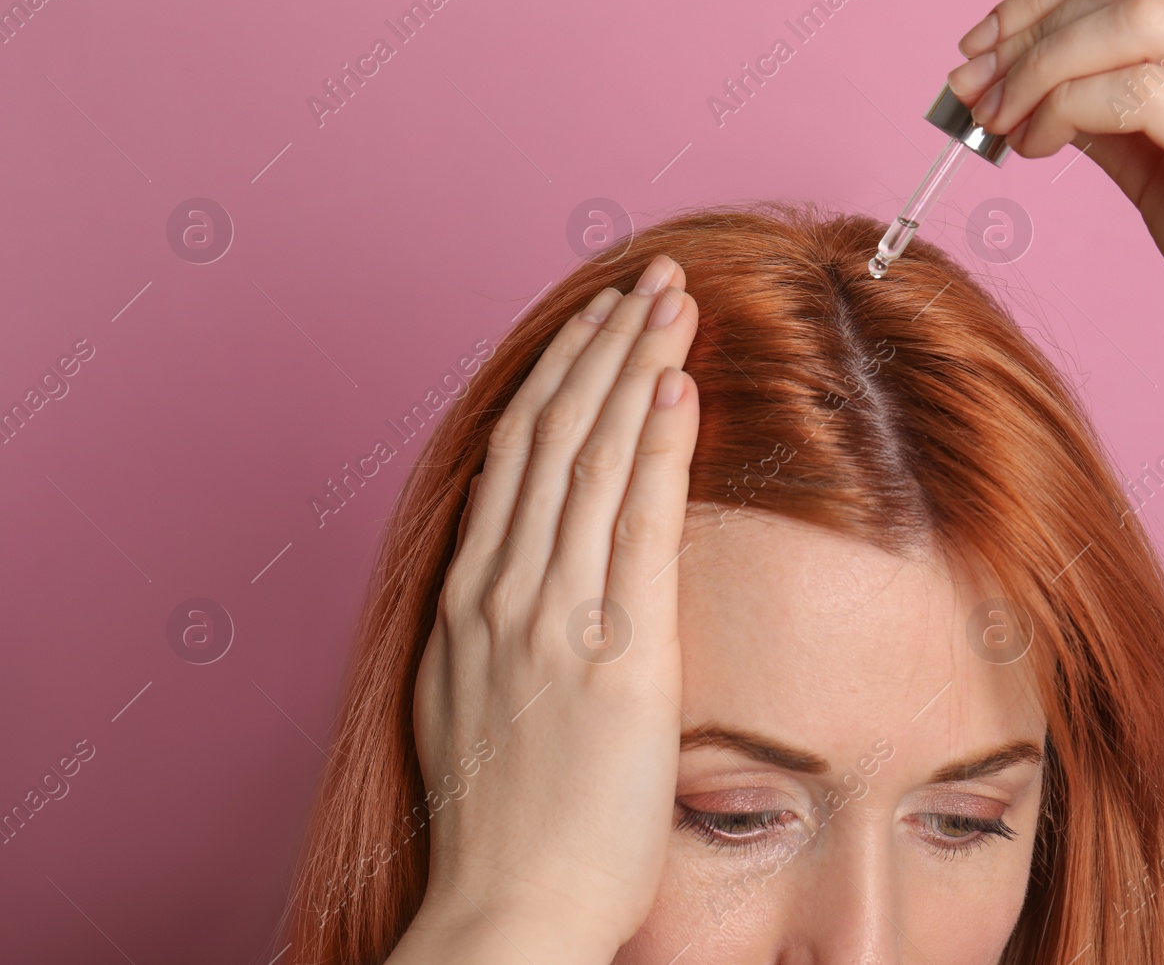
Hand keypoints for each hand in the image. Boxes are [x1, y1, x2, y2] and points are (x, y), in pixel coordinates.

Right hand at [391, 254, 699, 962]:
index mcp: (466, 600)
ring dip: (633, 368)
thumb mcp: (466, 707)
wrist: (504, 910)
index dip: (556, 380)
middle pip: (553, 436)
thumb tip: (514, 589)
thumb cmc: (498, 827)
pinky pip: (636, 525)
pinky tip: (677, 386)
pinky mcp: (617, 654)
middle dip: (601, 347)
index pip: (515, 458)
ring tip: (670, 301)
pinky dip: (656, 447)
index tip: (592, 327)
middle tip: (645, 281)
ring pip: (592, 460)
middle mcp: (501, 590)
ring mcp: (553, 616)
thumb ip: (488, 633)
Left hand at [946, 0, 1163, 432]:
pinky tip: (1037, 147)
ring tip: (997, 122)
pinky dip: (1068, 110)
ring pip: (1137, 22)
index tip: (980, 50)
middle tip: (970, 87)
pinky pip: (1146, 96)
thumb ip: (1114, 115)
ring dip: (1040, 66)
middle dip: (1028, 27)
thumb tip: (1028, 77)